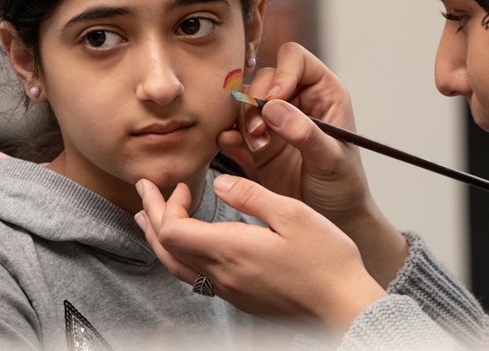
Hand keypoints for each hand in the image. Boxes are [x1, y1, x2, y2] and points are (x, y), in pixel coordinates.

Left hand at [134, 176, 385, 333]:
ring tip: (150, 219)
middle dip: (152, 216)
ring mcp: (230, 290)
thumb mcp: (294, 214)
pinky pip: (195, 277)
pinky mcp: (241, 298)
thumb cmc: (327, 261)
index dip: (166, 205)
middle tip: (145, 190)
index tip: (180, 184)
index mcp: (231, 250)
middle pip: (167, 248)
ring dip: (160, 238)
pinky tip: (190, 244)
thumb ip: (252, 195)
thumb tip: (221, 181)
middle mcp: (223, 275)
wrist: (344, 306)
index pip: (173, 230)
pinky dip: (180, 254)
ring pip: (177, 266)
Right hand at [217, 43, 407, 284]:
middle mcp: (298, 100)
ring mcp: (275, 120)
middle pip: (264, 78)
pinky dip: (230, 135)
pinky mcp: (257, 142)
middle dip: (256, 102)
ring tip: (255, 145)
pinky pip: (234, 128)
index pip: (295, 59)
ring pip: (245, 100)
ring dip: (242, 120)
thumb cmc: (344, 187)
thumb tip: (275, 107)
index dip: (282, 73)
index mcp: (324, 93)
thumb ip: (306, 133)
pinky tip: (232, 147)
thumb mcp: (332, 160)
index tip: (274, 101)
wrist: (331, 221)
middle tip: (260, 133)